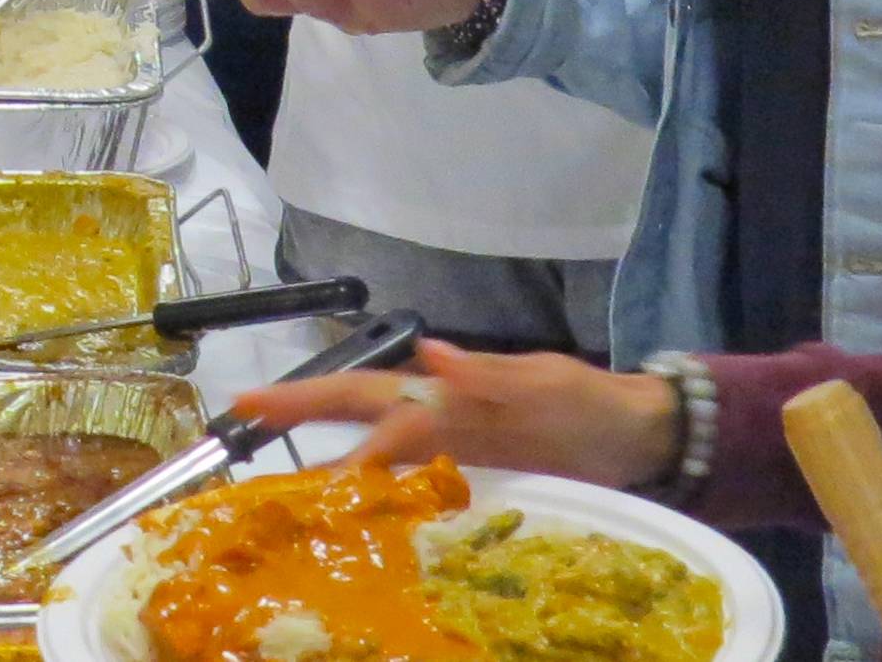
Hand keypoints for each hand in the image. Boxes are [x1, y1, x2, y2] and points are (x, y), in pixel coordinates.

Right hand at [232, 337, 680, 491]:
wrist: (642, 439)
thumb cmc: (593, 404)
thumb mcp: (550, 382)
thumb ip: (490, 374)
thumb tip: (427, 352)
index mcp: (449, 390)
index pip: (370, 396)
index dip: (312, 403)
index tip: (255, 408)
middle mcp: (442, 419)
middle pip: (359, 419)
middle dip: (301, 420)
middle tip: (239, 433)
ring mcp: (456, 454)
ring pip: (380, 459)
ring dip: (333, 473)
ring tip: (283, 500)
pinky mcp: (477, 484)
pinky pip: (415, 492)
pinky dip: (381, 505)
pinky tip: (361, 530)